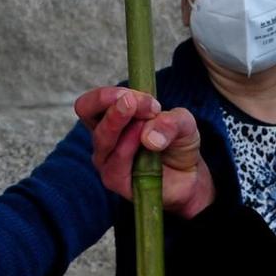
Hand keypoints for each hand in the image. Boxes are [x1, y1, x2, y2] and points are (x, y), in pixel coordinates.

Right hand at [74, 86, 216, 218]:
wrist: (188, 177)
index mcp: (110, 117)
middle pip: (86, 112)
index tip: (140, 97)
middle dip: (113, 103)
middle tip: (134, 101)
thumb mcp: (184, 123)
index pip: (90, 102)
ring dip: (124, 124)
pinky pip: (116, 164)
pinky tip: (148, 144)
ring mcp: (106, 160)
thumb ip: (172, 121)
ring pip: (102, 138)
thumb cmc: (177, 144)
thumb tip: (149, 136)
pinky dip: (130, 149)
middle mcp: (103, 137)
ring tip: (148, 119)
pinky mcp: (115, 181)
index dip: (109, 95)